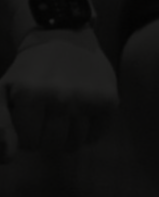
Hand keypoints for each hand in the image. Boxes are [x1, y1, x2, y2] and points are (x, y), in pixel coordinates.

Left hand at [2, 29, 117, 160]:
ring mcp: (87, 98)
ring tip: (63, 117)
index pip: (27, 142)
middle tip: (46, 115)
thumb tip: (10, 157)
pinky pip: (96, 136)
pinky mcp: (109, 99)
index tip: (29, 115)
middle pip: (52, 145)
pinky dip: (88, 133)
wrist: (65, 39)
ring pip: (74, 144)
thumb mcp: (2, 92)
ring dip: (67, 136)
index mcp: (29, 94)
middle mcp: (60, 96)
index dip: (27, 131)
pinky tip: (81, 115)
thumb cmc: (29, 70)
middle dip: (46, 136)